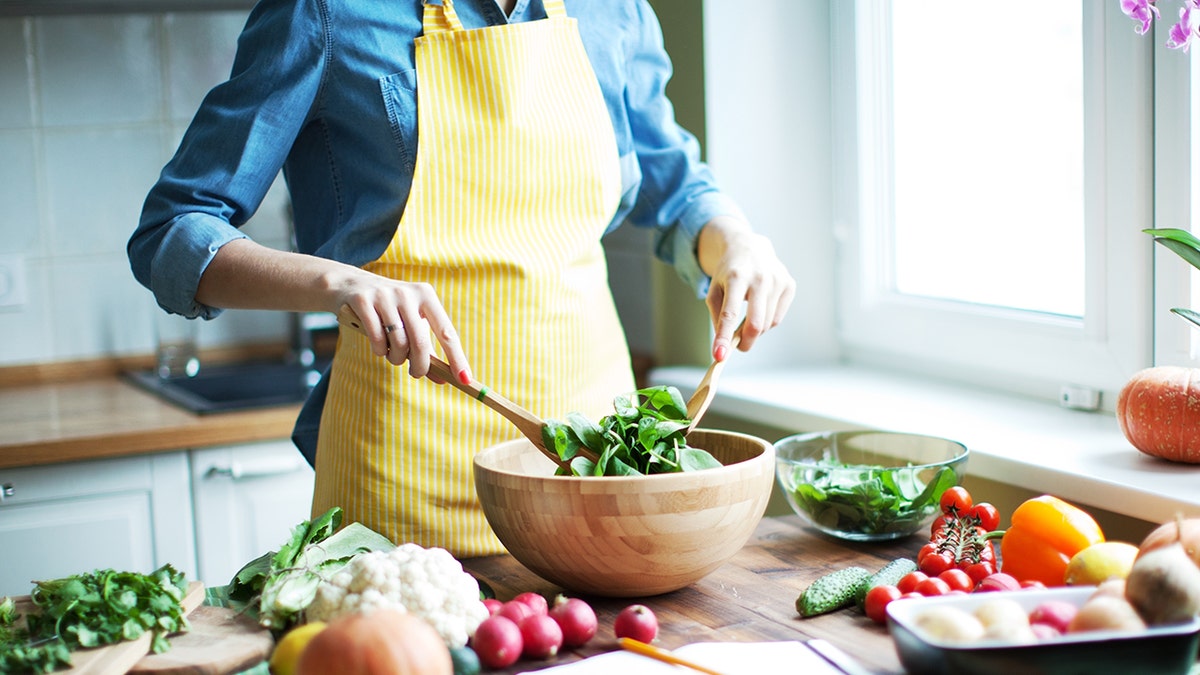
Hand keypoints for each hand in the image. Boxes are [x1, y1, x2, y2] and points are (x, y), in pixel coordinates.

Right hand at [335, 276, 471, 383]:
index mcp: (426, 295)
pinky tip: (378, 348)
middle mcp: (408, 293)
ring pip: (398, 343)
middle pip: (420, 342)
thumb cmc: (388, 309)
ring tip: (392, 355)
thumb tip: (443, 379)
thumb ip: (427, 349)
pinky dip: (379, 351)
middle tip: (416, 374)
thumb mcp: (410, 322)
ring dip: (396, 358)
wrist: (348, 284)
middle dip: (420, 365)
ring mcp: (385, 296)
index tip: (465, 379)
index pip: (447, 332)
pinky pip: (376, 339)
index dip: (457, 358)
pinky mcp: (364, 301)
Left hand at [697, 216, 794, 359]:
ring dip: (755, 330)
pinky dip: (767, 321)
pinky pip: (778, 318)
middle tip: (737, 347)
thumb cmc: (728, 273)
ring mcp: (777, 280)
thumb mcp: (714, 290)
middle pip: (755, 323)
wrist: (749, 246)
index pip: (730, 314)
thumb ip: (717, 317)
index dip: (724, 337)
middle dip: (745, 342)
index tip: (719, 356)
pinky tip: (760, 307)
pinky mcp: (789, 284)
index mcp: (736, 277)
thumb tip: (724, 345)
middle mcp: (759, 278)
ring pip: (767, 323)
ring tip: (746, 318)